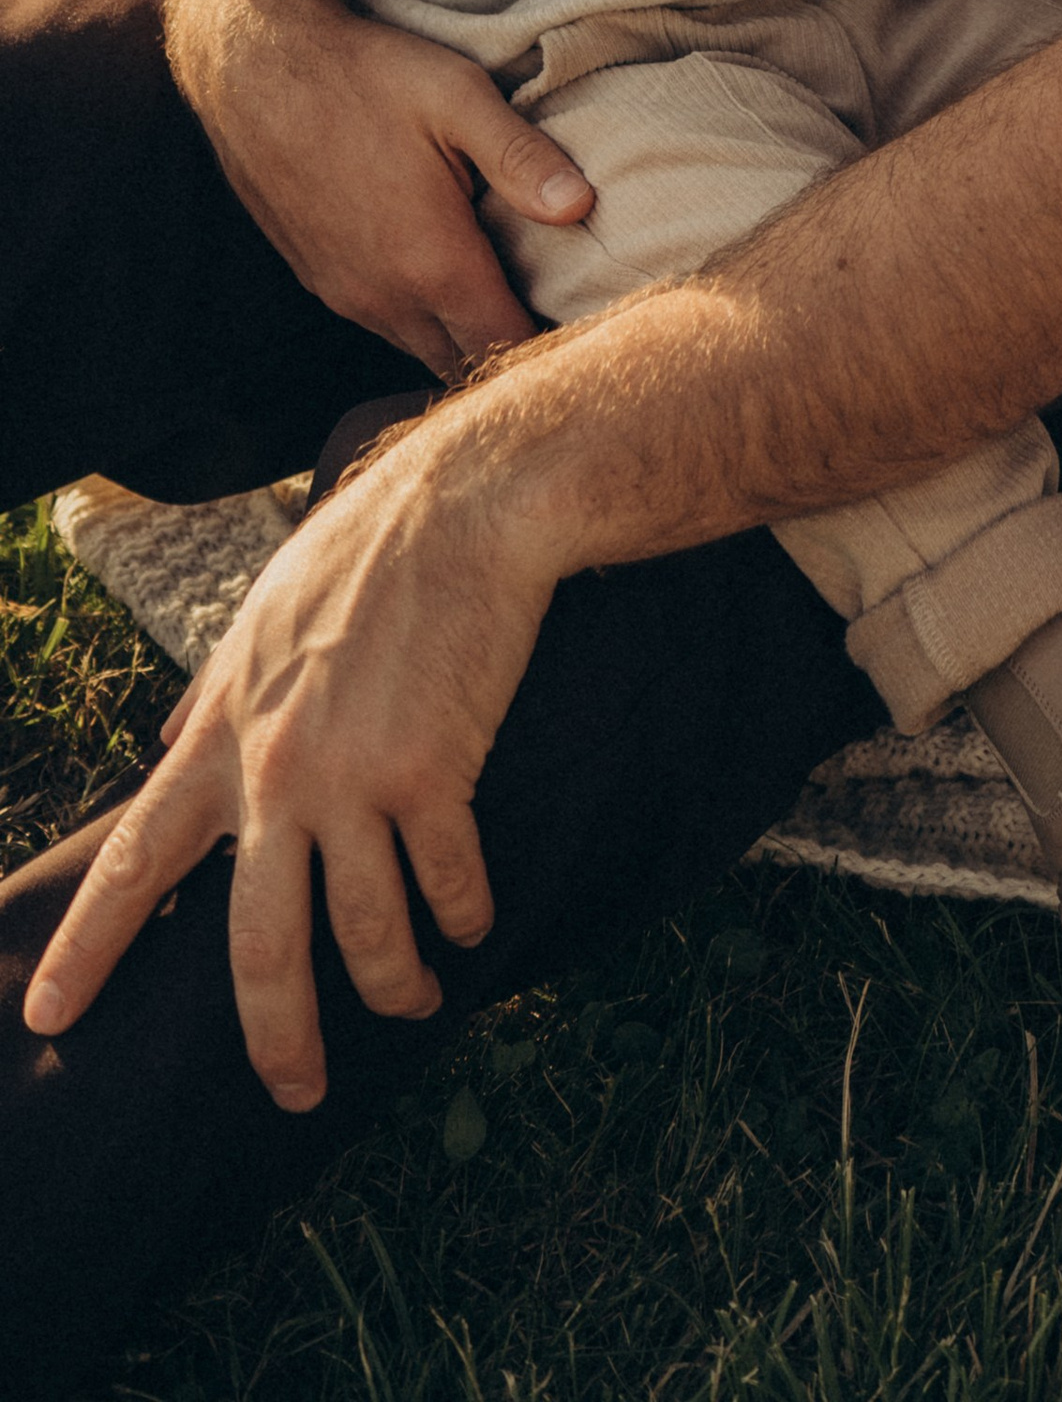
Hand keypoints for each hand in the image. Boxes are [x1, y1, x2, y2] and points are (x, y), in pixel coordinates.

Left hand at [21, 412, 552, 1107]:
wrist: (464, 509)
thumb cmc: (364, 552)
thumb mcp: (256, 618)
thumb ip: (210, 695)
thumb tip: (162, 742)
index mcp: (221, 734)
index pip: (135, 863)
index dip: (89, 949)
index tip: (47, 1018)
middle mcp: (276, 771)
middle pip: (257, 944)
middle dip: (276, 1035)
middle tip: (294, 1093)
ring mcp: (355, 777)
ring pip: (361, 934)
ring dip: (393, 987)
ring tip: (415, 1005)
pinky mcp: (433, 772)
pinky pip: (444, 882)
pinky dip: (462, 918)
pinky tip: (474, 927)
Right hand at [164, 0, 593, 372]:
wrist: (254, 65)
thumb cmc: (364, 74)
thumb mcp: (458, 97)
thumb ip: (522, 157)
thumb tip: (582, 208)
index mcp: (433, 265)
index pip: (507, 345)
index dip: (553, 344)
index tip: (587, 323)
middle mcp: (385, 298)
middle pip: (464, 360)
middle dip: (509, 350)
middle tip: (555, 314)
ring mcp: (345, 293)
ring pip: (419, 345)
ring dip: (461, 336)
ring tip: (505, 297)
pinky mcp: (318, 278)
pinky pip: (382, 322)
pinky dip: (419, 318)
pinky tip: (441, 277)